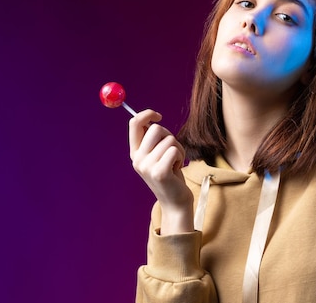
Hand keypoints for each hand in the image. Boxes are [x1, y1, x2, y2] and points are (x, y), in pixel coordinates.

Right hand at [129, 109, 193, 233]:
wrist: (175, 202)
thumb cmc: (170, 175)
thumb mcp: (156, 156)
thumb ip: (151, 140)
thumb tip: (149, 117)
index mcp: (135, 153)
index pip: (134, 123)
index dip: (147, 114)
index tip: (159, 116)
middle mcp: (137, 159)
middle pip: (156, 129)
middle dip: (169, 135)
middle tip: (173, 150)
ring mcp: (147, 166)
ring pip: (169, 139)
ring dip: (178, 149)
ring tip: (175, 162)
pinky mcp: (160, 172)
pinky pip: (174, 150)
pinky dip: (181, 156)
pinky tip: (177, 168)